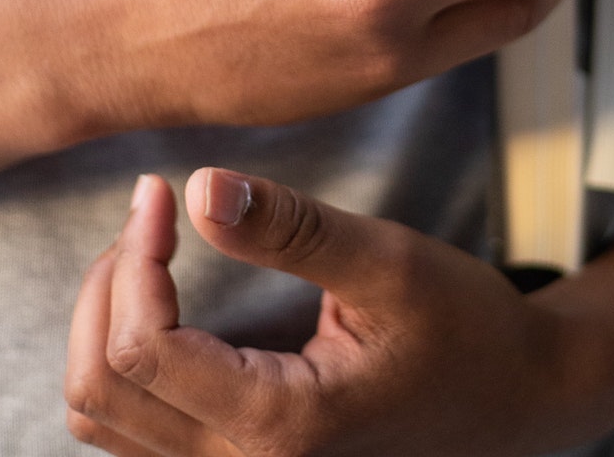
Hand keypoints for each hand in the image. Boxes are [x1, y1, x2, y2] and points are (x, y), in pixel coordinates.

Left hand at [65, 170, 607, 456]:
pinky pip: (133, 425)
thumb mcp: (390, 262)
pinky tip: (163, 294)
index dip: (136, 257)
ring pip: (103, 413)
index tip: (161, 188)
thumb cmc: (462, 328)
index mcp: (279, 426)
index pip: (145, 350)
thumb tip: (201, 186)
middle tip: (154, 210)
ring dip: (107, 321)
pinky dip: (126, 354)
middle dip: (112, 283)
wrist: (511, 397)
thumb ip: (293, 229)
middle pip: (102, 389)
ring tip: (151, 246)